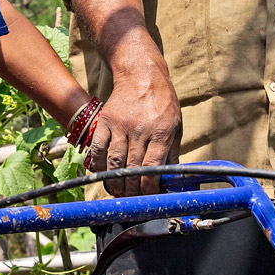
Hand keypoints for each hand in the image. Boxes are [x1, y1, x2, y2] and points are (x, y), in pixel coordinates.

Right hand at [88, 70, 181, 196]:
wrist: (141, 76)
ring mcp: (121, 125)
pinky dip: (98, 164)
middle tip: (131, 199)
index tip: (147, 196)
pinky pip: (98, 148)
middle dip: (131, 189)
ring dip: (114, 182)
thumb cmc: (162, 104)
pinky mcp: (105, 121)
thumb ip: (172, 153)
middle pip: (133, 168)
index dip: (148, 187)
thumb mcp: (176, 126)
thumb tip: (172, 180)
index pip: (153, 167)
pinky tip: (102, 174)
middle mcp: (141, 129)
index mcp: (162, 132)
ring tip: (116, 192)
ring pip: (115, 161)